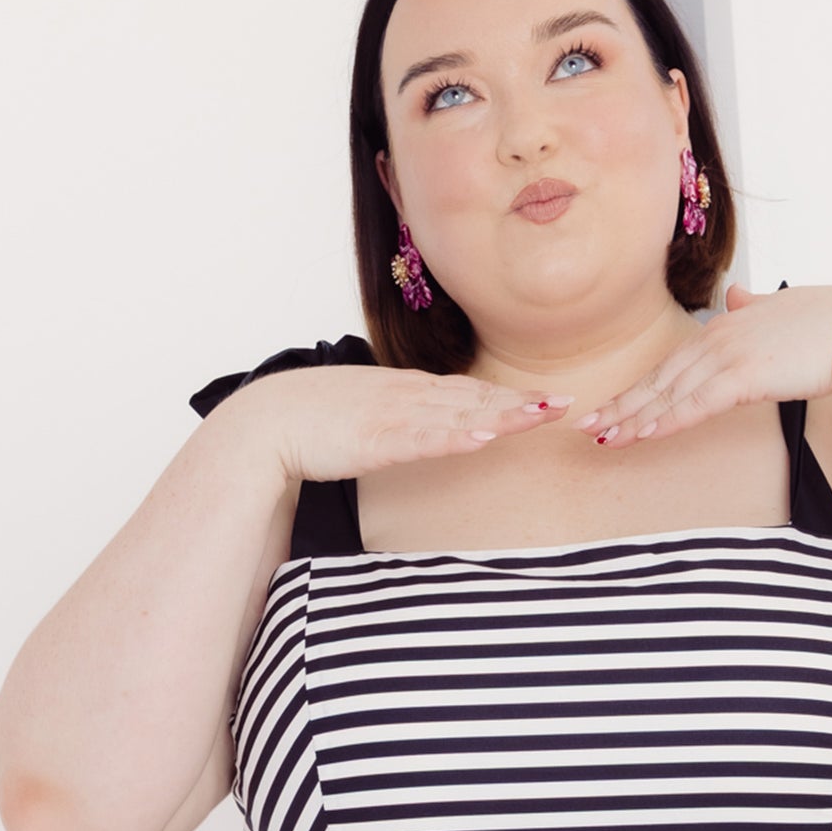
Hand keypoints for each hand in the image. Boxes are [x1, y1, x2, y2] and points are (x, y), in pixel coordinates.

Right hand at [240, 366, 577, 485]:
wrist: (265, 421)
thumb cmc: (310, 422)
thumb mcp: (366, 417)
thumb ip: (398, 422)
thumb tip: (422, 432)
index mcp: (405, 392)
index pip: (468, 392)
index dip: (509, 396)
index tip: (547, 400)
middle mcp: (407, 396)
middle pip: (475, 398)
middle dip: (522, 402)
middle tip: (566, 404)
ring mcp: (393, 415)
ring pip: (459, 413)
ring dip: (503, 415)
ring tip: (542, 416)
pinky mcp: (376, 438)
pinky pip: (424, 438)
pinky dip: (457, 435)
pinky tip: (485, 435)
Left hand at [570, 281, 831, 448]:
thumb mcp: (785, 308)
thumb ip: (756, 306)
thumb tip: (738, 295)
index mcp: (727, 325)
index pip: (674, 363)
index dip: (642, 387)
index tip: (615, 405)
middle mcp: (720, 337)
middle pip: (661, 378)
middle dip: (623, 404)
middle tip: (589, 426)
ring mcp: (729, 356)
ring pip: (670, 394)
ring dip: (635, 418)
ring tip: (605, 437)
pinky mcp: (744, 378)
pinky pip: (695, 405)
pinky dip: (666, 420)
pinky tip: (643, 434)